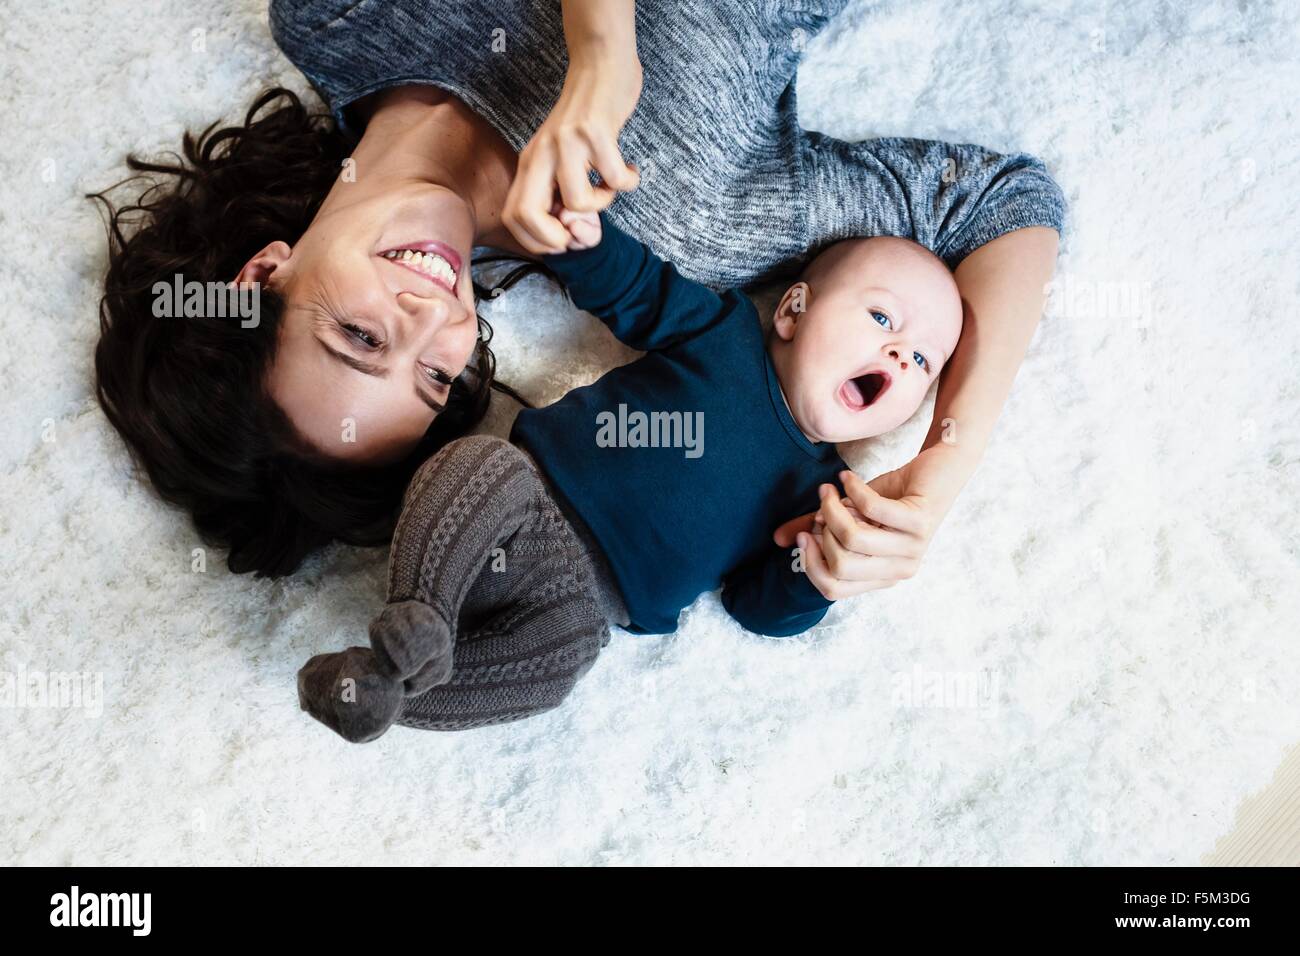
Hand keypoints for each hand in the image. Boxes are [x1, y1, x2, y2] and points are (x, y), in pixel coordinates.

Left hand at [503, 56, 641, 253]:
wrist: (600, 64)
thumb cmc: (585, 117)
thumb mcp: (560, 153)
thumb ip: (559, 189)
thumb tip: (571, 228)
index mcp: (530, 162)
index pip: (513, 216)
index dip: (535, 240)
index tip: (563, 237)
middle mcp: (541, 154)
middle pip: (528, 214)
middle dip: (555, 238)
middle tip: (583, 227)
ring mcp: (567, 144)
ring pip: (577, 202)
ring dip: (602, 204)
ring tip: (610, 186)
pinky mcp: (595, 133)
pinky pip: (614, 179)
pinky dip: (628, 182)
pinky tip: (629, 169)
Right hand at [773, 444, 970, 599]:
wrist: (937, 470)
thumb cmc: (893, 496)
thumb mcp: (851, 516)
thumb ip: (818, 528)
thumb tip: (779, 539)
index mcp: (883, 577)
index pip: (834, 589)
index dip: (810, 562)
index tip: (803, 534)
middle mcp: (901, 569)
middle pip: (840, 566)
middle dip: (820, 531)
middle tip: (821, 504)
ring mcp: (913, 548)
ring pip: (853, 539)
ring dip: (833, 508)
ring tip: (830, 489)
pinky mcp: (920, 522)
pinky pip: (870, 509)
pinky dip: (851, 489)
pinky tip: (846, 477)